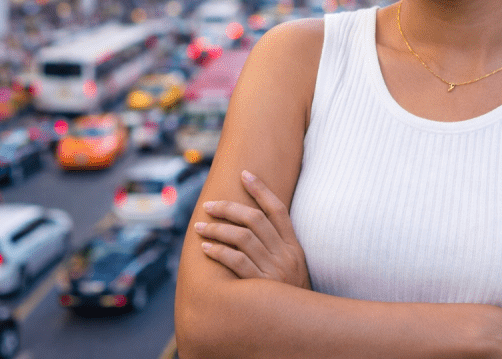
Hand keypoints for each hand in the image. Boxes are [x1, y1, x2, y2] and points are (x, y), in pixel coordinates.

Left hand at [195, 169, 310, 288]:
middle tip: (209, 205)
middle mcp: (286, 255)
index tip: (244, 173)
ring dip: (217, 229)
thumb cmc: (290, 296)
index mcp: (295, 247)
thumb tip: (251, 224)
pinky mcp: (261, 287)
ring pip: (242, 238)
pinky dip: (219, 252)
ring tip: (200, 226)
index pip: (278, 210)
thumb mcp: (293, 268)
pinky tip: (206, 248)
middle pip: (255, 220)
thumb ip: (277, 247)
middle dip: (229, 208)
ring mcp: (274, 271)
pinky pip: (237, 263)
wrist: (302, 328)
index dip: (261, 189)